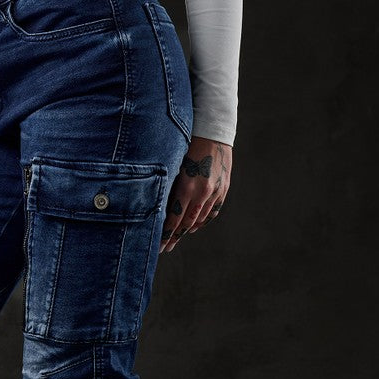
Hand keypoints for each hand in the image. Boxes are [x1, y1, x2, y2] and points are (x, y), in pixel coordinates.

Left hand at [160, 137, 232, 253]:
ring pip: (200, 218)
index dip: (166, 235)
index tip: (159, 246)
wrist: (213, 129)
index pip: (174, 219)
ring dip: (188, 229)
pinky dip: (203, 220)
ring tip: (177, 237)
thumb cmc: (186, 143)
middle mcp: (203, 192)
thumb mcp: (173, 165)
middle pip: (187, 223)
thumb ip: (167, 186)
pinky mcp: (223, 187)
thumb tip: (155, 207)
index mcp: (187, 187)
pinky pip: (213, 211)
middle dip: (175, 237)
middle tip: (165, 249)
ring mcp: (215, 191)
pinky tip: (194, 225)